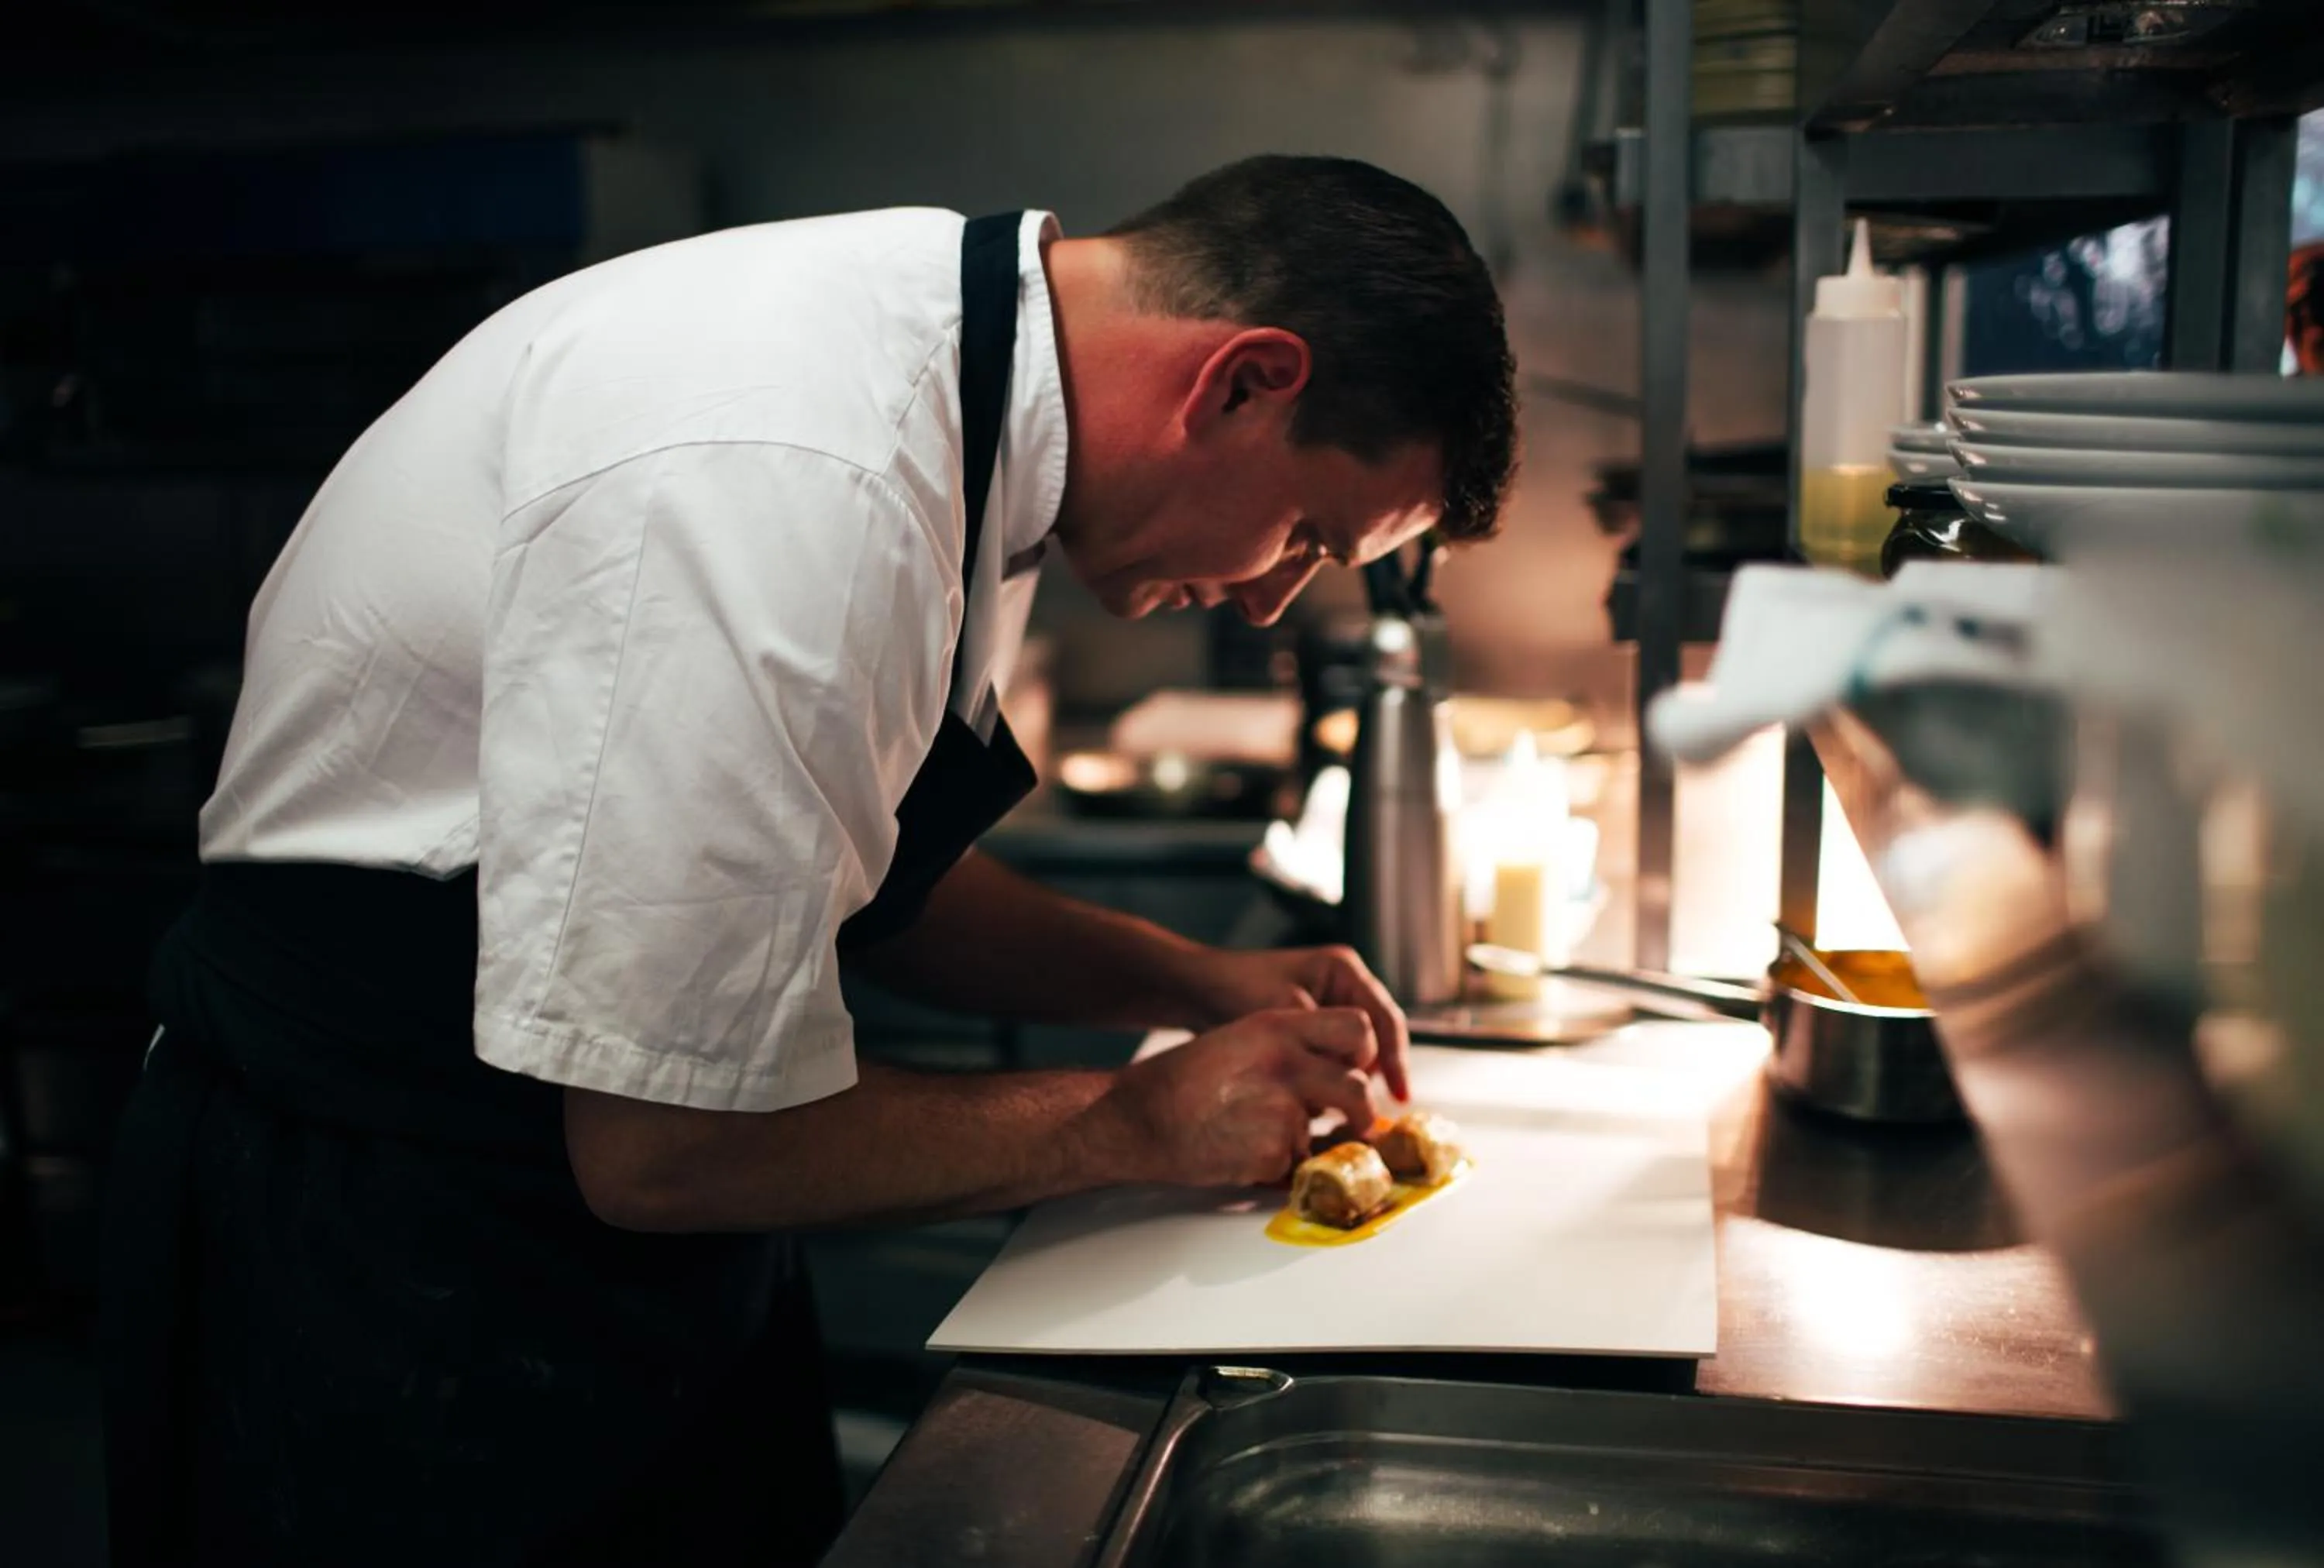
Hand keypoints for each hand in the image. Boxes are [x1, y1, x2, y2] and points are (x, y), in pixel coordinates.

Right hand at [1095, 1008, 1380, 1187]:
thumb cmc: (1179, 1081)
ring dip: (1303, 1146)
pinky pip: (1295, 1169)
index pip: (1358, 1028)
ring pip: (1323, 1137)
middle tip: (1348, 1127)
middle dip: (1356, 1118)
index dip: (1366, 1055)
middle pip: (1357, 1091)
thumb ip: (1290, 1049)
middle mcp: (1287, 1063)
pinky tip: (1240, 1156)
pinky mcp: (1272, 1153)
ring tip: (1259, 1138)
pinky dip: (1276, 1172)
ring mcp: (1282, 1110)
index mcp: (1279, 1026)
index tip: (1358, 1073)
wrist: (1133, 1117)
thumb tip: (1336, 1072)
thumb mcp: (1239, 1040)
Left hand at [1179, 945, 1410, 1101]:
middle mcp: (1342, 988)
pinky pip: (1332, 1062)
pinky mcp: (1311, 1031)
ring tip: (1338, 1114)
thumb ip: (1318, 1040)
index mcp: (1343, 971)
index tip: (1401, 1097)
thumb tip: (1347, 1080)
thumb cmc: (1234, 989)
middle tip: (1363, 1113)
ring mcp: (1328, 1009)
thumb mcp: (1281, 1009)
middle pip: (1376, 1041)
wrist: (1193, 990)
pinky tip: (1319, 1108)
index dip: (1396, 1060)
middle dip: (1368, 1076)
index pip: (1385, 1019)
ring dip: (1348, 1082)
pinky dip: (1328, 1083)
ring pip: (1355, 1056)